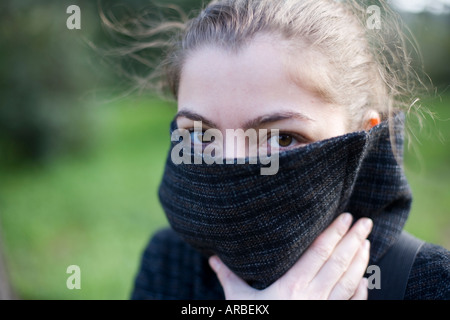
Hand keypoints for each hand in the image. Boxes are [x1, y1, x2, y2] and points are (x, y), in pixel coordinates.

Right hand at [208, 213, 371, 299]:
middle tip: (365, 222)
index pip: (318, 254)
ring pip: (348, 282)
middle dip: (353, 240)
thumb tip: (212, 258)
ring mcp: (323, 311)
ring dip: (359, 260)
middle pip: (338, 264)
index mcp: (291, 288)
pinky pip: (350, 305)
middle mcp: (311, 297)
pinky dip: (360, 291)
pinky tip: (363, 278)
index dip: (333, 234)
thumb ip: (228, 277)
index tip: (345, 217)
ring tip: (366, 241)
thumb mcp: (239, 302)